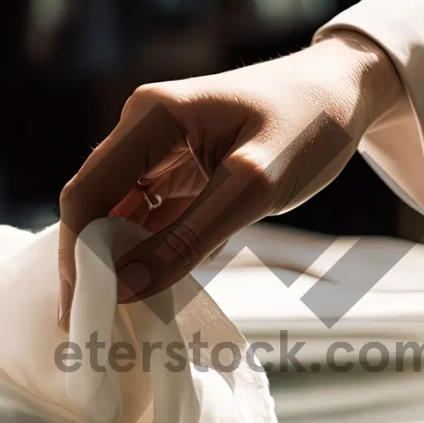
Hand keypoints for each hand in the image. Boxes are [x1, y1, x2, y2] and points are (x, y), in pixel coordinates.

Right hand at [56, 31, 401, 328]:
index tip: (83, 311)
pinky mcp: (178, 173)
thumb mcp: (254, 188)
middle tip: (87, 328)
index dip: (78, 255)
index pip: (88, 193)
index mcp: (152, 117)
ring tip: (108, 322)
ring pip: (116, 217)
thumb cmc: (309, 125)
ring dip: (113, 265)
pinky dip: (144, 255)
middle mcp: (143, 130)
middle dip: (88, 265)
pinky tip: (143, 295)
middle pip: (93, 206)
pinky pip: (147, 219)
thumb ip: (187, 240)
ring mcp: (158, 152)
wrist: (345, 93)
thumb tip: (125, 287)